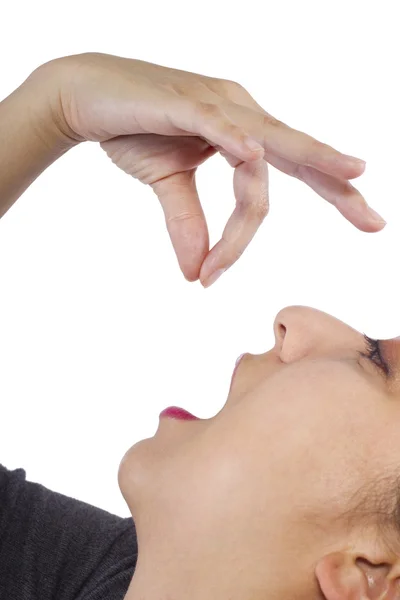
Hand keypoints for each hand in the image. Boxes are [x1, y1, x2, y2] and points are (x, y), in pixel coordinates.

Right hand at [38, 52, 384, 286]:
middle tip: (375, 220)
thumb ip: (188, 223)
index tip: (218, 273)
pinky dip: (233, 140)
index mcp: (241, 130)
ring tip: (355, 175)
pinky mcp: (181, 101)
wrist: (84, 97)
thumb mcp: (166, 184)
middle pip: (299, 151)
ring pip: (268, 140)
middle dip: (340, 186)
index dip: (280, 219)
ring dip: (311, 160)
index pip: (286, 171)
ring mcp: (215, 102)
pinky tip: (253, 155)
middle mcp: (239, 111)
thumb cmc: (132, 130)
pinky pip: (213, 121)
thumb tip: (197, 273)